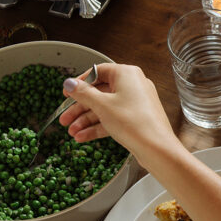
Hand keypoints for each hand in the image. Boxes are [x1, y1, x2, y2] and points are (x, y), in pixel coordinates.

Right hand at [59, 64, 179, 161]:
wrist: (156, 148)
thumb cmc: (133, 122)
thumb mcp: (102, 105)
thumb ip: (83, 93)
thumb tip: (69, 83)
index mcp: (126, 74)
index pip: (98, 71)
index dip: (80, 82)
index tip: (67, 92)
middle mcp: (132, 85)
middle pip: (99, 93)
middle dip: (80, 108)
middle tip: (64, 118)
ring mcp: (135, 103)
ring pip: (104, 108)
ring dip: (86, 120)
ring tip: (71, 132)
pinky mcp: (136, 119)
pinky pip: (113, 118)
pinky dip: (98, 127)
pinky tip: (82, 137)